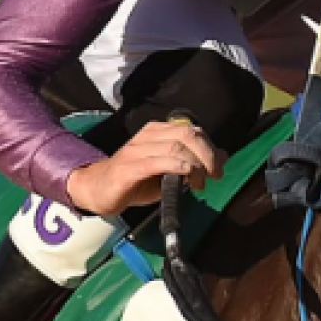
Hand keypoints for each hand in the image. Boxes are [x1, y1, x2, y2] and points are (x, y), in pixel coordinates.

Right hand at [66, 119, 225, 215]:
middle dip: (208, 154)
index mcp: (158, 131)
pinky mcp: (129, 167)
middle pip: (187, 134)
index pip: (192, 131)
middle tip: (215, 175)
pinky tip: (186, 175)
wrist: (98, 189)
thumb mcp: (169, 171)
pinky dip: (177, 166)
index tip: (219, 168)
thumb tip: (223, 157)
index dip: (211, 148)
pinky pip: (157, 161)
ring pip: (175, 147)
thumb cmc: (136, 181)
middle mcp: (148, 135)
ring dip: (195, 165)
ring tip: (200, 184)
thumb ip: (194, 162)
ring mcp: (137, 149)